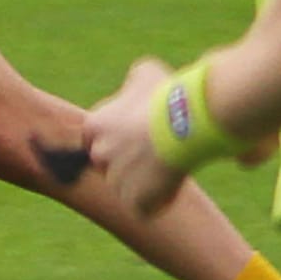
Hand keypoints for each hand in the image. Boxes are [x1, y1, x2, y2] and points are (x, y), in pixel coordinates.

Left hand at [83, 56, 185, 216]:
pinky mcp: (135, 202)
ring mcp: (116, 181)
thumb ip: (133, 82)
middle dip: (126, 163)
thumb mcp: (145, 72)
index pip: (94, 139)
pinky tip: (173, 185)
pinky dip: (158, 201)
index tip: (137, 139)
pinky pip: (143, 207)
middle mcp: (98, 155)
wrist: (186, 122)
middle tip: (153, 156)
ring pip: (125, 188)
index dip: (117, 140)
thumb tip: (136, 85)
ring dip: (143, 183)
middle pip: (107, 165)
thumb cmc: (167, 94)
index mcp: (94, 126)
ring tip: (168, 168)